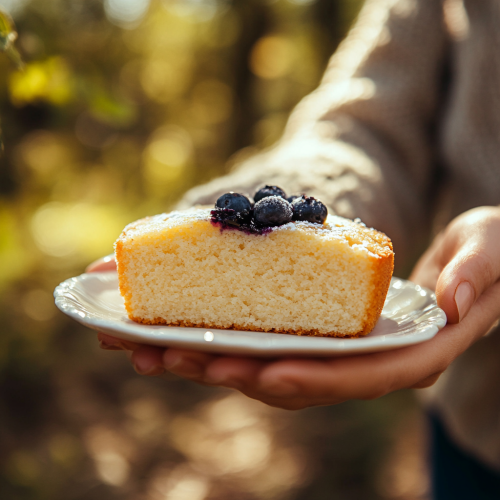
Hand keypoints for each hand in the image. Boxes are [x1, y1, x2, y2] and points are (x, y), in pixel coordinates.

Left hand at [92, 206, 499, 407]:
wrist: (476, 261)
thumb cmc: (486, 259)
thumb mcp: (489, 255)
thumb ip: (477, 274)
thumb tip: (451, 299)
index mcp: (410, 355)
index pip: (356, 377)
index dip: (309, 379)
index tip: (261, 374)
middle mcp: (369, 364)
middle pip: (298, 378)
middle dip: (239, 372)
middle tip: (179, 357)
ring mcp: (342, 351)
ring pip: (274, 365)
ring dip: (217, 360)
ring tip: (158, 349)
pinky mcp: (322, 334)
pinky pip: (271, 341)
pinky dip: (228, 339)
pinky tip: (185, 330)